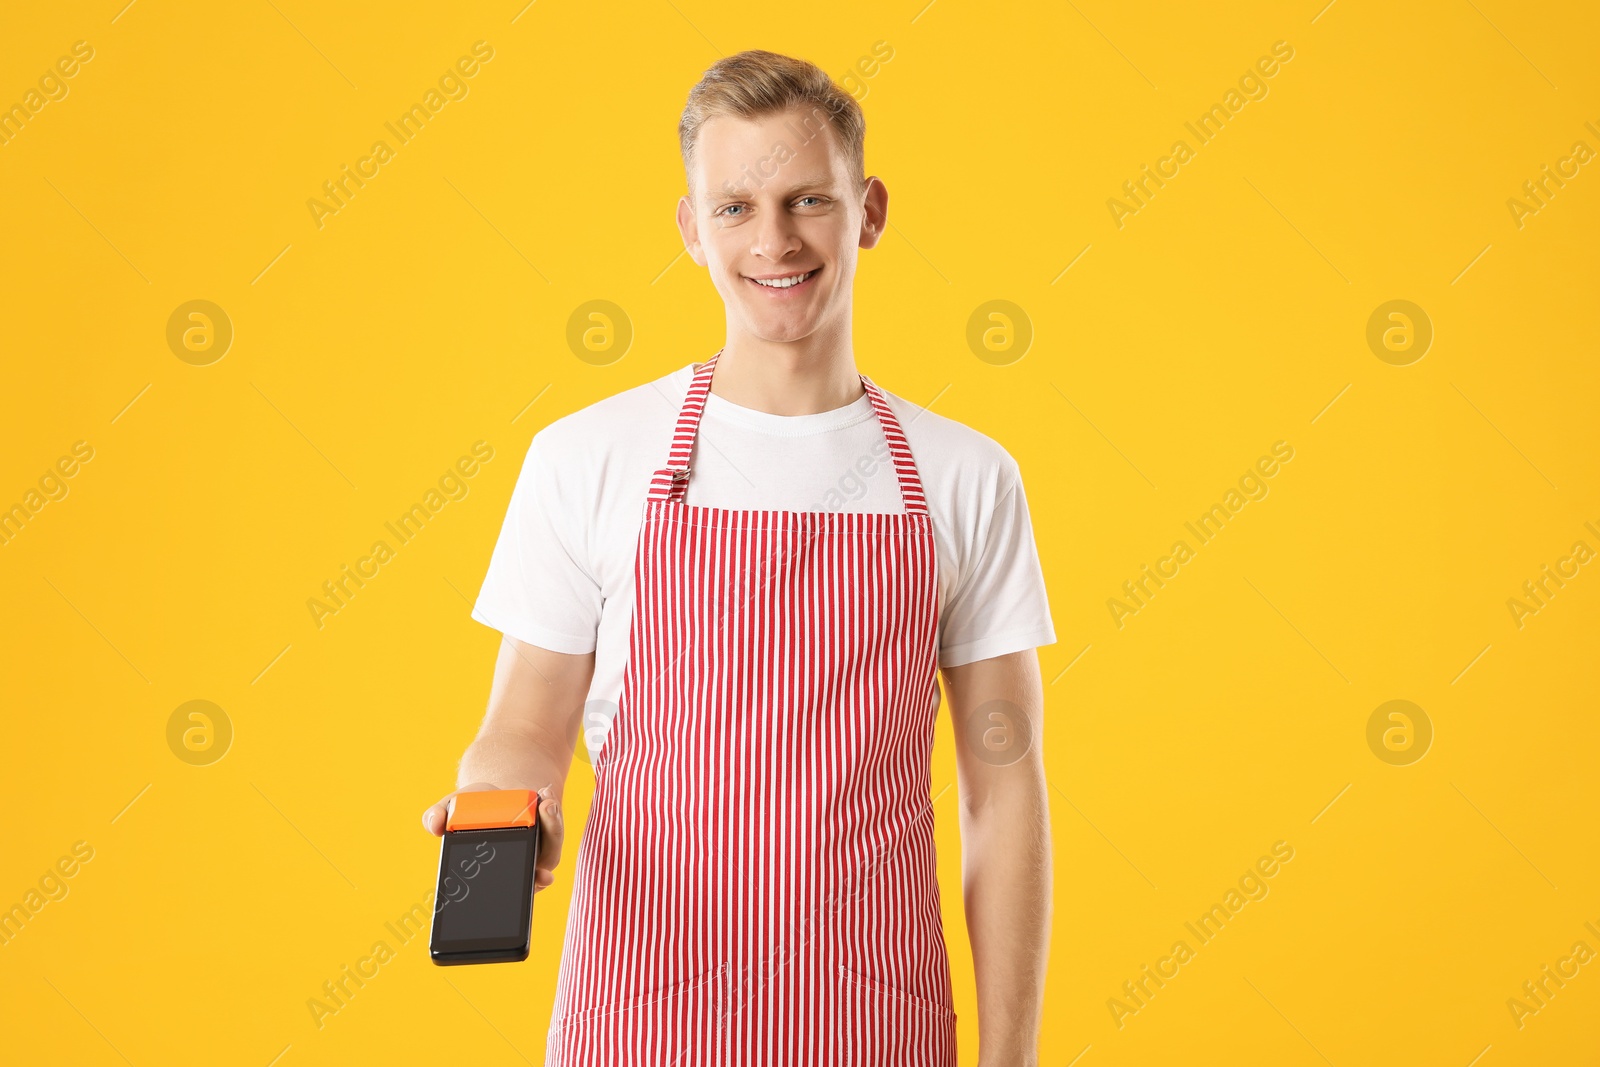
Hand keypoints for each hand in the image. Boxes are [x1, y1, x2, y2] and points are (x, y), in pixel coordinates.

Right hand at [420, 782, 565, 893]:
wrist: (497, 792)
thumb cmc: (473, 809)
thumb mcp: (453, 807)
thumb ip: (438, 815)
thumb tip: (434, 826)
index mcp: (487, 873)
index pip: (495, 900)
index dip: (504, 906)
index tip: (504, 903)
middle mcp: (514, 870)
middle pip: (530, 884)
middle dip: (538, 881)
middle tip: (541, 873)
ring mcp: (535, 854)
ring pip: (548, 855)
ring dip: (551, 831)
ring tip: (544, 805)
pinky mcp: (549, 837)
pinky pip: (554, 833)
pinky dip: (553, 818)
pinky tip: (546, 799)